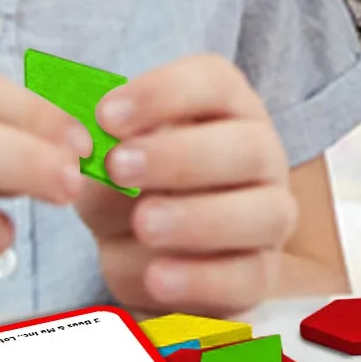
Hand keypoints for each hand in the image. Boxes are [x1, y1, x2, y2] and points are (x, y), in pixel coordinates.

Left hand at [72, 55, 298, 316]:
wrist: (160, 257)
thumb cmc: (134, 191)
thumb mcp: (110, 167)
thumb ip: (102, 159)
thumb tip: (90, 153)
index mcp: (227, 108)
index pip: (214, 82)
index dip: (163, 93)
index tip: (106, 115)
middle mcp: (261, 155)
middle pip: (246, 145)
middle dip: (182, 156)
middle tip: (120, 167)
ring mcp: (270, 216)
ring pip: (263, 213)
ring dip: (200, 218)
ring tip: (143, 224)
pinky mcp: (261, 276)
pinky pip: (248, 279)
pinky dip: (203, 279)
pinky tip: (158, 277)